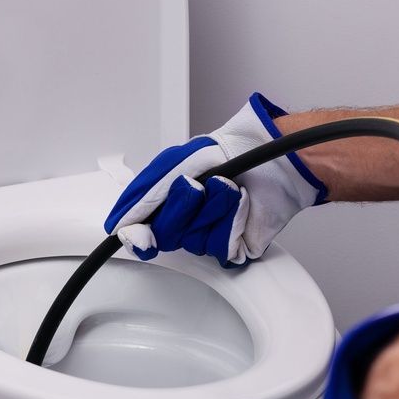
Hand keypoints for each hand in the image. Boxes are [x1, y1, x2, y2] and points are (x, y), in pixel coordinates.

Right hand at [104, 93, 326, 267]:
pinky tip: (241, 203)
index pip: (140, 229)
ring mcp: (210, 233)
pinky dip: (231, 219)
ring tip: (227, 188)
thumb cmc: (232, 152)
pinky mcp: (234, 246)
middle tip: (195, 186)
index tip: (140, 237)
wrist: (276, 157)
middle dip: (181, 208)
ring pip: (194, 240)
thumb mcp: (175, 163)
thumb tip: (123, 226)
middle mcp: (187, 220)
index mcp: (167, 201)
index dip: (137, 236)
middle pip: (165, 235)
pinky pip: (221, 245)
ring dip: (212, 209)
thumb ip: (145, 195)